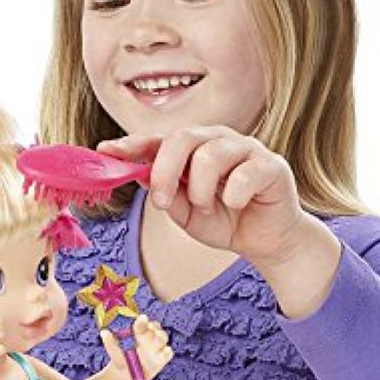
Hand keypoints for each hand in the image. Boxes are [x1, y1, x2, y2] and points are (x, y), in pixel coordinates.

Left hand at [98, 126, 309, 267]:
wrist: (264, 241)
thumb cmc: (223, 220)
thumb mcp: (183, 211)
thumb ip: (163, 191)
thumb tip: (135, 173)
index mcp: (193, 148)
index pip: (159, 138)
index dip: (132, 144)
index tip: (107, 151)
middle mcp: (218, 140)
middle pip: (182, 137)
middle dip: (164, 170)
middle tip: (162, 202)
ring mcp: (246, 149)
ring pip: (211, 154)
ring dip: (201, 190)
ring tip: (207, 208)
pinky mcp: (272, 165)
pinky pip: (246, 173)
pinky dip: (234, 195)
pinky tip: (236, 205)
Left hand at [100, 314, 172, 379]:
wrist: (125, 374)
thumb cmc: (120, 358)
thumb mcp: (113, 350)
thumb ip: (109, 342)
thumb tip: (104, 332)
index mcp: (138, 331)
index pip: (143, 322)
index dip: (143, 321)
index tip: (142, 319)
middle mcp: (149, 336)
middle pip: (156, 328)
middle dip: (153, 329)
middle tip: (148, 331)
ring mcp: (156, 347)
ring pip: (163, 337)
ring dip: (160, 337)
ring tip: (154, 343)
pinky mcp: (162, 358)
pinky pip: (168, 353)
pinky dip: (167, 351)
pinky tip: (163, 352)